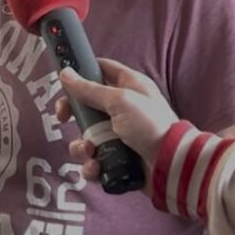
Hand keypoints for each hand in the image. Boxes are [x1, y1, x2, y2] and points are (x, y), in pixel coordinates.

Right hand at [55, 58, 179, 187]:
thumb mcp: (120, 101)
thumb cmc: (151, 126)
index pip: (101, 69)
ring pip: (85, 135)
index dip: (82, 70)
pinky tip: (96, 166)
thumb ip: (90, 89)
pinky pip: (92, 160)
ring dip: (80, 145)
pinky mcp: (115, 158)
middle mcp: (121, 109)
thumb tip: (65, 73)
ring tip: (89, 150)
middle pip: (85, 104)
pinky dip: (90, 165)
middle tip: (62, 117)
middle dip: (71, 113)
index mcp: (128, 87)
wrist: (171, 165)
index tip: (63, 78)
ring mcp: (117, 134)